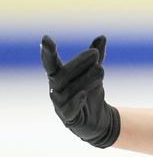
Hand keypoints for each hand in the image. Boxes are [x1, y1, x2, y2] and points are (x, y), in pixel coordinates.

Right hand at [40, 34, 120, 148]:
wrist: (98, 119)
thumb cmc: (91, 92)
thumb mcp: (95, 73)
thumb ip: (97, 57)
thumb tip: (102, 36)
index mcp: (59, 77)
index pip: (50, 63)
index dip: (47, 52)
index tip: (45, 39)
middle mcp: (56, 89)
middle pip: (63, 74)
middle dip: (79, 62)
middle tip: (95, 53)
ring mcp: (60, 105)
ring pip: (69, 90)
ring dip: (85, 79)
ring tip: (101, 69)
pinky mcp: (69, 118)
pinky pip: (69, 110)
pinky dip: (76, 102)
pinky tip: (84, 94)